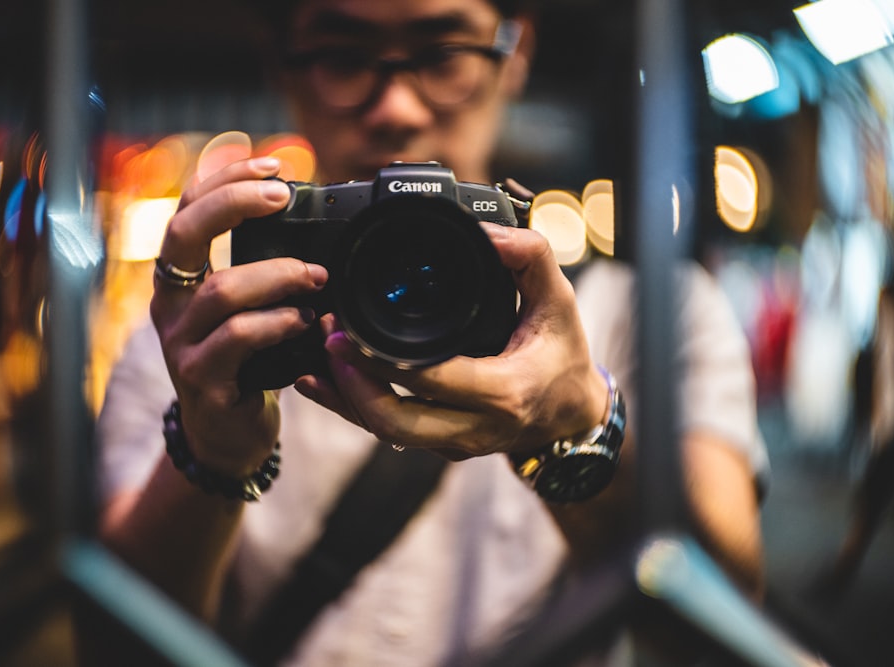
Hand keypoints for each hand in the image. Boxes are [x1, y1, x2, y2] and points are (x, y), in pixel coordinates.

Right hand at [151, 157, 327, 475]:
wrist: (227, 437)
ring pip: (224, 290)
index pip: (187, 210)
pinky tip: (303, 321)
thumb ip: (263, 272)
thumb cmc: (245, 364)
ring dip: (279, 275)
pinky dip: (277, 322)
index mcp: (180, 280)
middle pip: (184, 234)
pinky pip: (239, 338)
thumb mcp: (247, 311)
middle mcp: (171, 305)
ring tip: (315, 278)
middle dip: (234, 203)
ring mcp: (181, 343)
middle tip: (282, 196)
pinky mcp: (203, 380)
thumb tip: (313, 228)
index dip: (224, 180)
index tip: (273, 166)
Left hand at [294, 222, 608, 458]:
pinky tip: (322, 383)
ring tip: (320, 355)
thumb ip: (530, 257)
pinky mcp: (441, 446)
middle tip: (329, 340)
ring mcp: (456, 442)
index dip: (381, 360)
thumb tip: (487, 230)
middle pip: (396, 422)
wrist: (573, 417)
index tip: (347, 330)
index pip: (431, 381)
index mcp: (504, 391)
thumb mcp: (561, 300)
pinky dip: (352, 408)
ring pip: (386, 433)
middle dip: (351, 386)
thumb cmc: (564, 357)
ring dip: (346, 398)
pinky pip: (390, 433)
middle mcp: (476, 426)